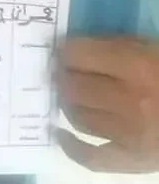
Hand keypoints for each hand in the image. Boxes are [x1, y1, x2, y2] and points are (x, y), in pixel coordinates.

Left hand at [54, 37, 158, 172]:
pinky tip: (60, 132)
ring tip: (66, 93)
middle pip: (72, 86)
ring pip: (77, 116)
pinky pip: (92, 158)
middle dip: (59, 75)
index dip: (62, 50)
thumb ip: (113, 46)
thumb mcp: (149, 47)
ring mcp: (130, 135)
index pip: (77, 54)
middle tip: (57, 70)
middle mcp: (129, 100)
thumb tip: (72, 49)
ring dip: (66, 102)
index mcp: (136, 66)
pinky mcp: (134, 161)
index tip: (57, 49)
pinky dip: (71, 146)